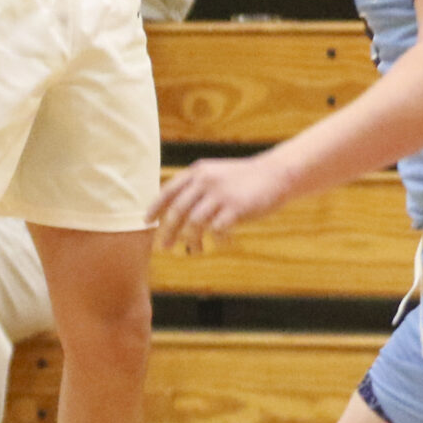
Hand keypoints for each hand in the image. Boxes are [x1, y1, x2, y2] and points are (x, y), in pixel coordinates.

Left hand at [153, 154, 289, 251]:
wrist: (275, 174)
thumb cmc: (243, 179)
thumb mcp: (216, 174)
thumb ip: (196, 187)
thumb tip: (174, 209)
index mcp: (198, 172)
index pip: (168, 190)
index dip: (155, 207)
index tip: (146, 222)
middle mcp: (206, 181)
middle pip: (177, 210)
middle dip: (168, 231)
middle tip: (163, 246)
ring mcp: (220, 194)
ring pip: (194, 223)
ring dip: (191, 240)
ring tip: (194, 251)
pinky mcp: (236, 208)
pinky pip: (217, 230)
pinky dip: (215, 240)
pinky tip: (220, 244)